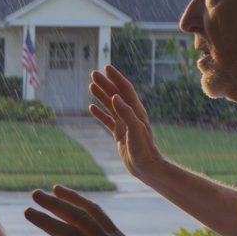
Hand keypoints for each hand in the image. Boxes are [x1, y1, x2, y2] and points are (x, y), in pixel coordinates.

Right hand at [89, 65, 162, 180]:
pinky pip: (107, 120)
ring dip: (101, 95)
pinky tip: (91, 108)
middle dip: (105, 83)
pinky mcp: (119, 134)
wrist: (146, 167)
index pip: (125, 89)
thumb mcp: (135, 129)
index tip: (106, 68)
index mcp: (136, 111)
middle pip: (116, 94)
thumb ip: (126, 112)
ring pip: (110, 105)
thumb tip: (115, 96)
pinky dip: (99, 113)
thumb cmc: (143, 149)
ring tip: (90, 86)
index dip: (116, 78)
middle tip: (93, 74)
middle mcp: (130, 115)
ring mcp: (124, 124)